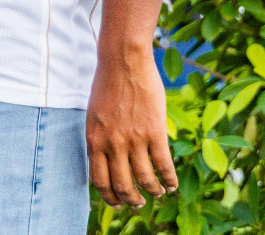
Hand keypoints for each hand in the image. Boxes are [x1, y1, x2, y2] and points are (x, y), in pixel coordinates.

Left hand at [87, 47, 176, 207]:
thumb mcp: (94, 115)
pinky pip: (164, 165)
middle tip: (138, 203)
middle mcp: (112, 144)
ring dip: (152, 191)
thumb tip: (106, 160)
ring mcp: (133, 139)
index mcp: (93, 139)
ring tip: (157, 193)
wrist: (123, 61)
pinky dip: (169, 179)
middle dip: (131, 200)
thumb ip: (100, 138)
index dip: (109, 196)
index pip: (98, 180)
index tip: (117, 203)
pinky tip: (171, 184)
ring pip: (144, 180)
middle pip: (122, 186)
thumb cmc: (108, 84)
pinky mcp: (154, 132)